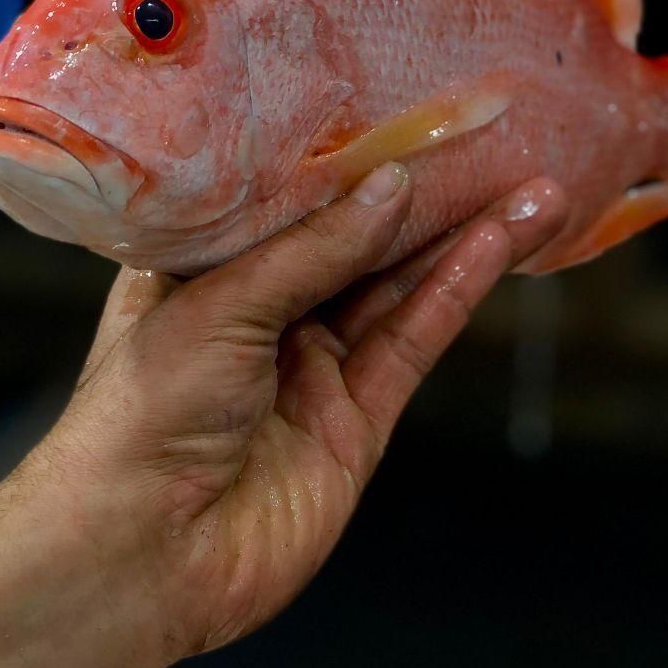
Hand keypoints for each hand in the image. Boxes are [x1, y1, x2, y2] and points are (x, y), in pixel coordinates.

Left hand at [21, 164, 566, 659]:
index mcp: (205, 268)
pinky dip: (455, 294)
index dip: (351, 161)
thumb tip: (393, 187)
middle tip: (497, 143)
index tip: (413, 113)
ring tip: (532, 189)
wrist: (135, 553)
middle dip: (428, 196)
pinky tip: (497, 245)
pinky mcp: (354, 424)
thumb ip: (314, 249)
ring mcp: (312, 369)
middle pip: (359, 242)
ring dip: (464, 238)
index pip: (290, 200)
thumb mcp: (220, 303)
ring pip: (399, 288)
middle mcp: (261, 312)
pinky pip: (412, 344)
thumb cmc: (140, 411)